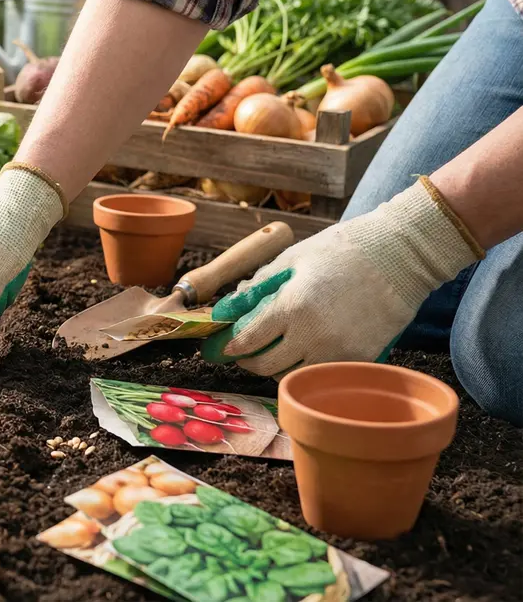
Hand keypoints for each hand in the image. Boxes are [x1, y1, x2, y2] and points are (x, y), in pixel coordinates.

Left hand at [201, 179, 480, 375]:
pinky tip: (306, 351)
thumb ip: (261, 284)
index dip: (233, 347)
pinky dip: (309, 367)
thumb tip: (233, 303)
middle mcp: (313, 335)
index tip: (225, 348)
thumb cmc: (343, 250)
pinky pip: (324, 372)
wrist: (400, 256)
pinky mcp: (360, 358)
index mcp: (292, 306)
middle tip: (246, 355)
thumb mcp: (293, 258)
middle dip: (251, 362)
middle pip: (267, 367)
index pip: (249, 340)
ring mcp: (339, 351)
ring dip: (280, 367)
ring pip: (295, 375)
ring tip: (277, 351)